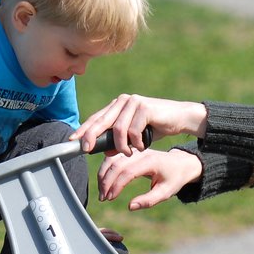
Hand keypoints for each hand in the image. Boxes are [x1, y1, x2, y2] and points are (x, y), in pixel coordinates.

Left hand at [73, 93, 207, 155]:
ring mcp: (133, 102)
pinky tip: (142, 146)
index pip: (96, 118)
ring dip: (122, 146)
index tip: (72, 141)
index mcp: (118, 106)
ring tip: (129, 153)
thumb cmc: (156, 126)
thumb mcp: (135, 136)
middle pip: (101, 121)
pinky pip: (133, 130)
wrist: (180, 117)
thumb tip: (103, 150)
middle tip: (87, 149)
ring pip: (118, 129)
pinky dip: (136, 142)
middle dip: (91, 136)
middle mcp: (123, 101)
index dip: (83, 130)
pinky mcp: (144, 107)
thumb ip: (119, 140)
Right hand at [97, 148, 202, 209]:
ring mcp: (135, 150)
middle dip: (106, 182)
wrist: (181, 163)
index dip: (116, 185)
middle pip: (116, 164)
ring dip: (103, 175)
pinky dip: (105, 169)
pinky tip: (103, 182)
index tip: (111, 198)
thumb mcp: (166, 192)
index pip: (128, 172)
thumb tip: (130, 207)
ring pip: (112, 159)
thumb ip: (149, 200)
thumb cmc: (174, 179)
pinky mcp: (131, 151)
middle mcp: (141, 152)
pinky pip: (113, 157)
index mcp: (151, 161)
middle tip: (103, 198)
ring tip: (102, 193)